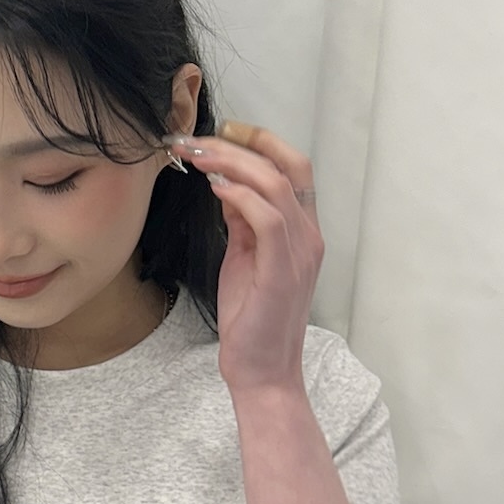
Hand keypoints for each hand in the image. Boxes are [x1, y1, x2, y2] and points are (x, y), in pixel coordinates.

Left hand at [165, 121, 322, 396]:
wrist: (261, 371)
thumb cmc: (251, 318)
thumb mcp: (244, 257)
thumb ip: (242, 221)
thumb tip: (226, 184)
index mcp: (302, 230)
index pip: (293, 166)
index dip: (259, 140)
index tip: (218, 132)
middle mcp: (308, 235)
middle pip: (289, 165)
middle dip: (241, 142)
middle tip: (196, 140)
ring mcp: (299, 252)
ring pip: (276, 184)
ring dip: (231, 163)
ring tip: (195, 157)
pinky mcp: (283, 271)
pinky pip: (267, 217)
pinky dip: (239, 195)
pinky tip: (213, 188)